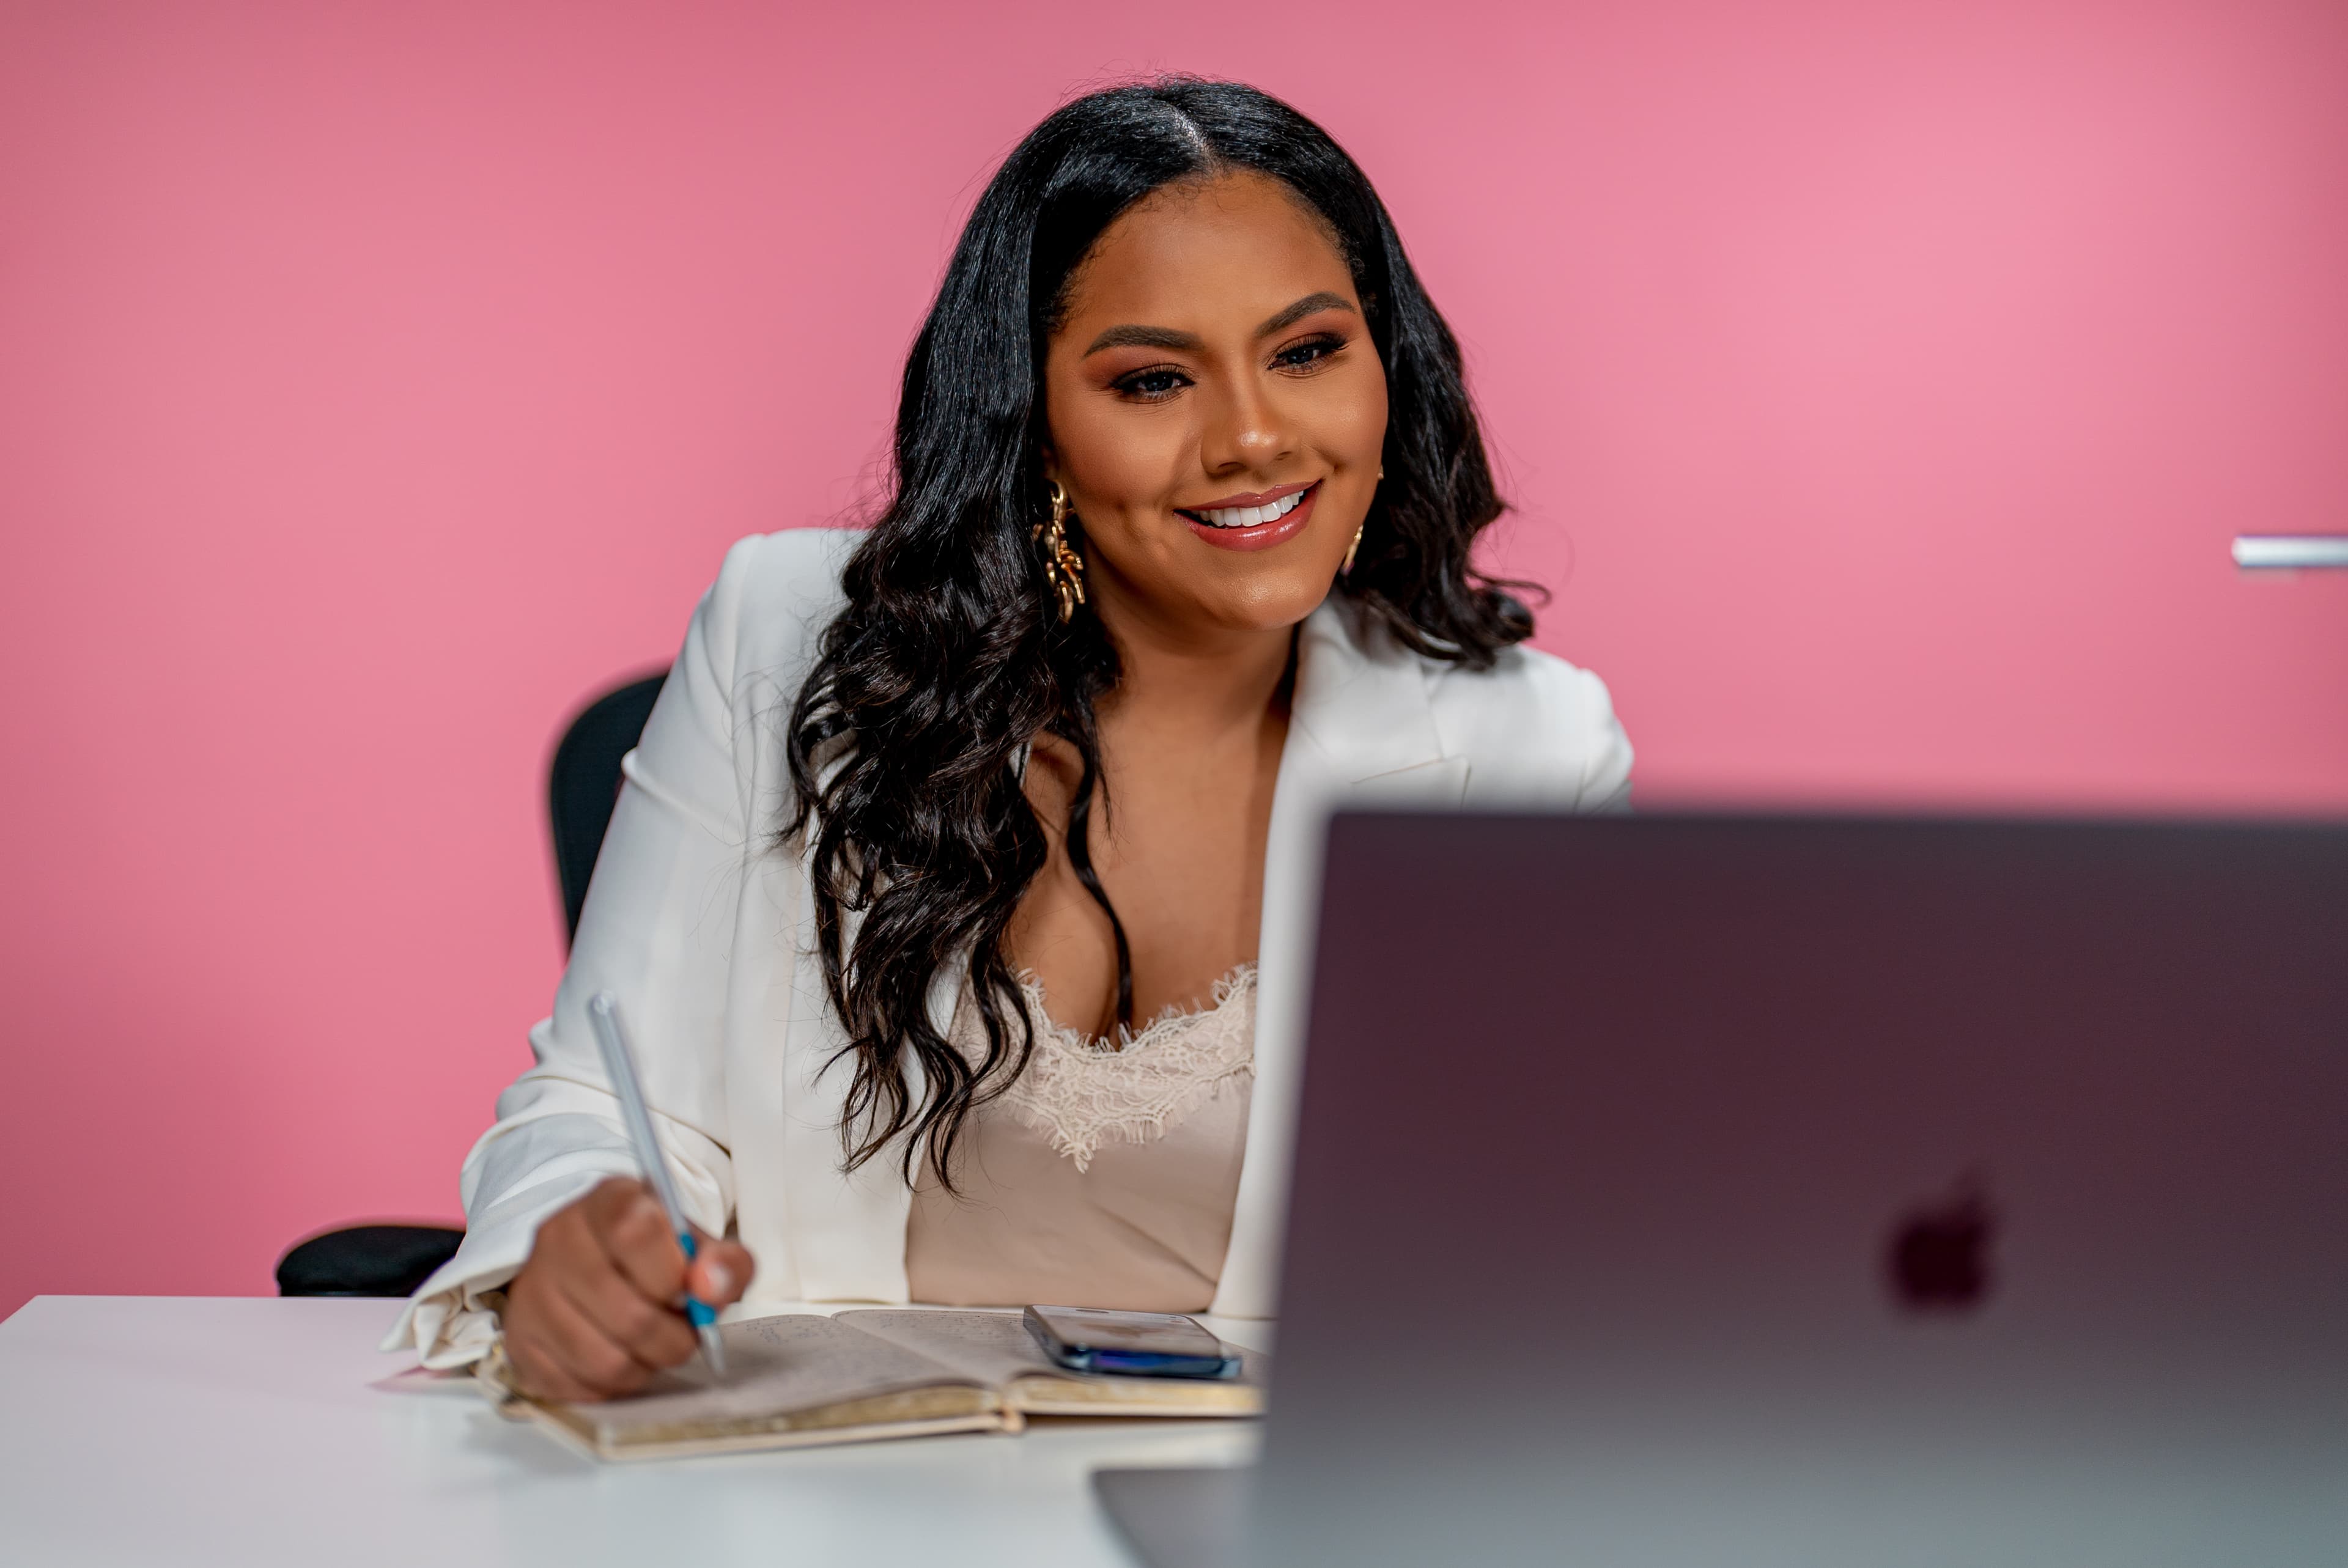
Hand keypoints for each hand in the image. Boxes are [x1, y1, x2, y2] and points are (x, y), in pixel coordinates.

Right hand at [501, 1176, 753, 1401]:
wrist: (597, 1260)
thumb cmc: (656, 1254)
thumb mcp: (700, 1245)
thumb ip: (726, 1262)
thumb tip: (712, 1288)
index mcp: (609, 1201)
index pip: (636, 1232)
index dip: (673, 1275)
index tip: (692, 1291)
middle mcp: (558, 1239)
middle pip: (628, 1314)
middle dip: (674, 1339)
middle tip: (685, 1333)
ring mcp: (532, 1291)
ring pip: (604, 1361)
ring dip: (646, 1366)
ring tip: (654, 1347)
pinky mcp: (519, 1339)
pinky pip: (578, 1386)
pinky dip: (613, 1386)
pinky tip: (621, 1357)